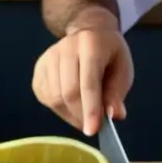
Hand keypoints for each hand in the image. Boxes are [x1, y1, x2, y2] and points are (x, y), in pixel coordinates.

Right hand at [31, 20, 132, 136]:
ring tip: (84, 115)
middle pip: (68, 92)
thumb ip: (117, 93)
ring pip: (54, 98)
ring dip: (70, 114)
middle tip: (92, 127)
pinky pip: (45, 97)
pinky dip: (59, 109)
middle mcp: (66, 48)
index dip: (91, 110)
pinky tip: (71, 105)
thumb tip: (114, 115)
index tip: (92, 131)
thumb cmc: (110, 54)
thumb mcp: (123, 69)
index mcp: (91, 44)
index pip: (89, 83)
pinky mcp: (39, 68)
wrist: (89, 31)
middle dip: (80, 115)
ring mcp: (49, 57)